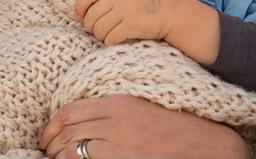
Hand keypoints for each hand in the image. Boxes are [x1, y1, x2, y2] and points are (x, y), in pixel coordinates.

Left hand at [39, 95, 249, 158]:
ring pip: (72, 152)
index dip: (51, 126)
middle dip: (51, 144)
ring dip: (60, 158)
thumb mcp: (141, 107)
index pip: (69, 111)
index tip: (47, 136)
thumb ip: (113, 109)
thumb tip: (82, 121)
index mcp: (119, 102)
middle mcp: (116, 121)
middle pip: (67, 131)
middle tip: (47, 153)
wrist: (208, 145)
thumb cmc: (176, 126)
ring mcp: (121, 145)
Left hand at [75, 0, 179, 44]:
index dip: (80, 8)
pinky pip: (110, 37)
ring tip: (107, 35)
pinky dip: (110, 41)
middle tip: (96, 30)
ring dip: (100, 36)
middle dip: (91, 26)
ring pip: (99, 29)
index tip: (79, 16)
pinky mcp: (132, 25)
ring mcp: (125, 9)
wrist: (172, 12)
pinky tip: (116, 39)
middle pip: (92, 16)